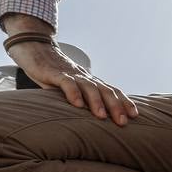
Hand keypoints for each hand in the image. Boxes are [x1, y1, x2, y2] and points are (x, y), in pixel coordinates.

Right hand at [3, 17, 136, 124]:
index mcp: (91, 81)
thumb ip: (81, 101)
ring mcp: (72, 74)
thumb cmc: (54, 74)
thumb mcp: (71, 89)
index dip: (124, 102)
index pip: (112, 91)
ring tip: (102, 116)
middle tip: (123, 122)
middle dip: (116, 106)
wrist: (36, 49)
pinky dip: (73, 93)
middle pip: (105, 91)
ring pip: (89, 87)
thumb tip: (89, 121)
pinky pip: (66, 83)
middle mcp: (85, 77)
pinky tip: (77, 104)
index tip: (135, 115)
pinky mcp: (55, 73)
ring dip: (97, 102)